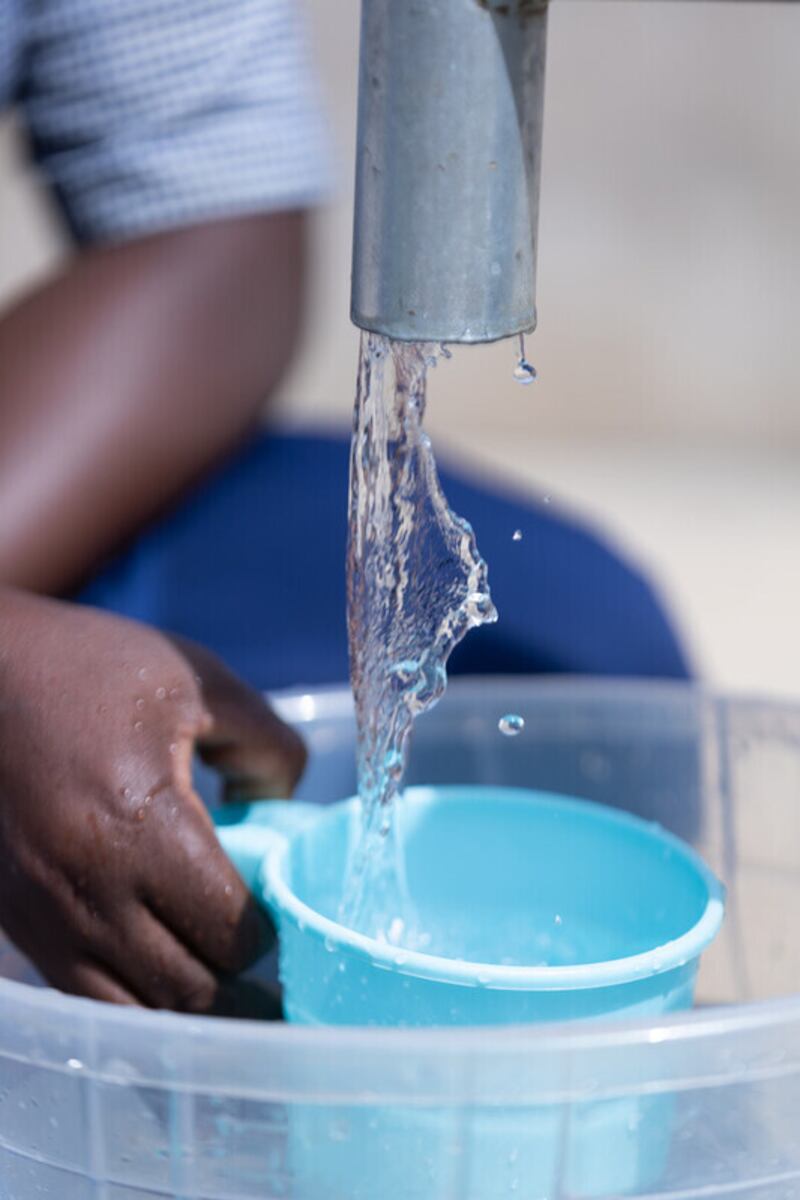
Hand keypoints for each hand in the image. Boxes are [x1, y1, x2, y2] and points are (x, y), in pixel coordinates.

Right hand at [0, 590, 304, 1011]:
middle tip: (284, 978)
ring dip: (192, 1012)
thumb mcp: (198, 680)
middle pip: (187, 989)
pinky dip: (138, 999)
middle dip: (244, 993)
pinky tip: (171, 974)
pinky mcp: (17, 924)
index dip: (275, 940)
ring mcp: (43, 916)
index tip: (299, 924)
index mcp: (137, 823)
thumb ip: (267, 744)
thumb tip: (288, 807)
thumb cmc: (91, 668)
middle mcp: (85, 888)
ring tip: (235, 990)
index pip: (228, 930)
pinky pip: (87, 995)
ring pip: (134, 1014)